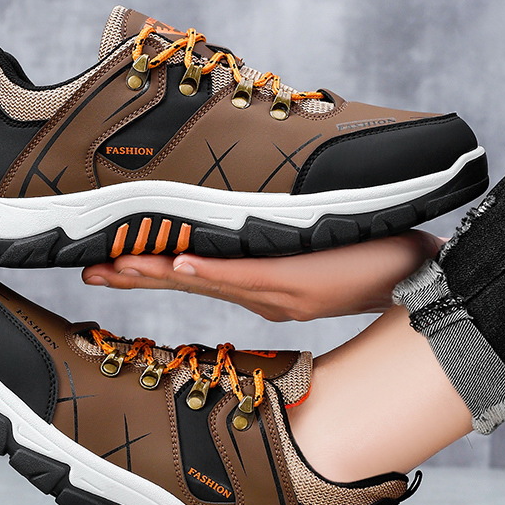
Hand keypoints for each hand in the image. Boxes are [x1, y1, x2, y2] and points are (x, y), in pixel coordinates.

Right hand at [82, 230, 442, 321]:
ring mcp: (273, 289)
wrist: (417, 279)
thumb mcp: (315, 244)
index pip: (194, 272)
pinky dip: (206, 274)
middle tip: (88, 272)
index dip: (149, 268)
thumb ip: (280, 236)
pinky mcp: (292, 283)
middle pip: (185, 281)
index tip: (108, 263)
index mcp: (260, 282)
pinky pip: (241, 278)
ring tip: (112, 270)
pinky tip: (175, 268)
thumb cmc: (367, 257)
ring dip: (155, 275)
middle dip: (134, 275)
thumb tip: (254, 213)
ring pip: (204, 282)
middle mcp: (259, 291)